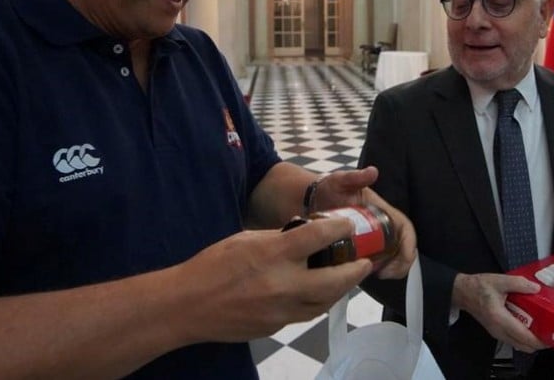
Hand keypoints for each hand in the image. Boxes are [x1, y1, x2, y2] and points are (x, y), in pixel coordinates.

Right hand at [175, 216, 371, 342]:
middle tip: (366, 262)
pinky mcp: (276, 327)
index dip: (341, 229)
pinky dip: (318, 302)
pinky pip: (306, 314)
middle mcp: (282, 284)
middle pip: (335, 280)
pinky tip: (321, 293)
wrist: (188, 306)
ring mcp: (280, 310)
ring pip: (325, 302)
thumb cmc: (212, 265)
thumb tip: (304, 235)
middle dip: (356, 270)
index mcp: (273, 254)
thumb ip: (278, 238)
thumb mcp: (246, 238)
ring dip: (341, 290)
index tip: (349, 226)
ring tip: (348, 278)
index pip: (319, 237)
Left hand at [313, 166, 416, 279]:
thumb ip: (355, 177)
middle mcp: (381, 226)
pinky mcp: (359, 248)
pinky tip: (360, 274)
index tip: (399, 259)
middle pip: (402, 248)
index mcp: (383, 212)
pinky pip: (373, 262)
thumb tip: (372, 172)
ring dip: (388, 270)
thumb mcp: (340, 180)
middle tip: (383, 274)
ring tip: (372, 274)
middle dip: (400, 264)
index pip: (406, 229)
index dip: (407, 246)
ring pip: (390, 258)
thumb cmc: (328, 188)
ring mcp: (371, 238)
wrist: (308, 199)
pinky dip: (371, 271)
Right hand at [452, 273, 546, 353]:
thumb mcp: (499, 281)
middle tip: (550, 330)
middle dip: (539, 342)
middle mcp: (499, 330)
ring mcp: (497, 333)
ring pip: (519, 345)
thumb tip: (536, 288)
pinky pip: (514, 340)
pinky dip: (524, 337)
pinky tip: (529, 325)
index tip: (552, 335)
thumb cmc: (478, 287)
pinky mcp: (496, 332)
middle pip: (524, 346)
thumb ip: (518, 283)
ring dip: (532, 340)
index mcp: (500, 319)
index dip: (540, 340)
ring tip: (542, 327)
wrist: (462, 292)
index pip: (524, 337)